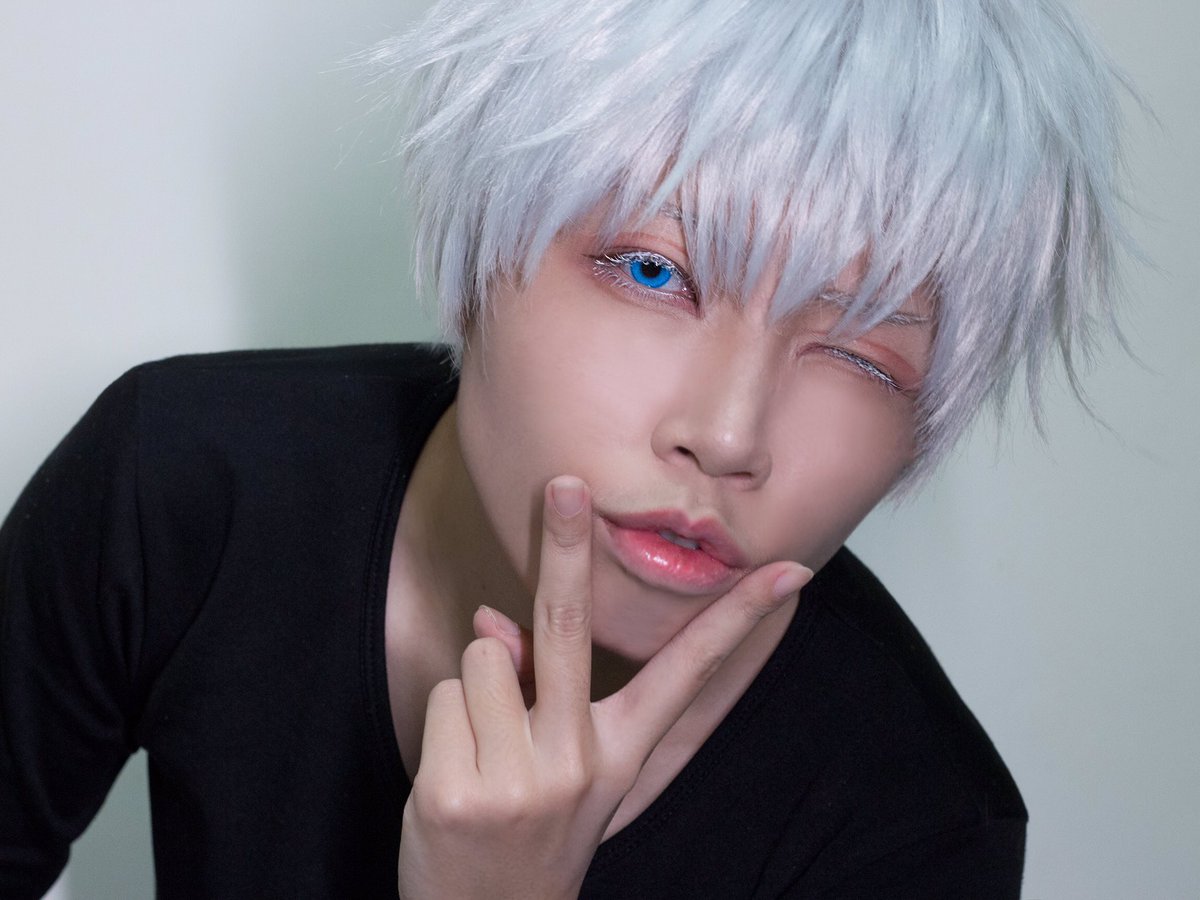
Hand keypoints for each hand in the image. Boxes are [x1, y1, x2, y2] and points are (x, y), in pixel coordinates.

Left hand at [397, 476, 811, 899]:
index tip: (788, 571)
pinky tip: (457, 778)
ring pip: (482, 658)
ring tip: (486, 752)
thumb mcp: (555, 770)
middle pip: (567, 625)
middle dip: (566, 544)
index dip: (739, 619)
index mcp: (619, 752)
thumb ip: (536, 691)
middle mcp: (579, 761)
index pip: (690, 674)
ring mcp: (520, 778)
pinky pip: (443, 698)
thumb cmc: (525, 835)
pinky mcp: (459, 791)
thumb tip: (492, 621)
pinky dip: (444, 723)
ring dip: (475, 690)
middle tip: (566, 483)